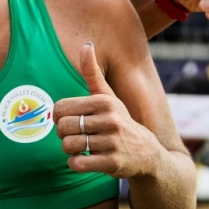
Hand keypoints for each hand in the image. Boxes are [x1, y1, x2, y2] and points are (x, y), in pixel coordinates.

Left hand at [53, 43, 160, 178]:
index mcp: (104, 102)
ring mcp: (113, 142)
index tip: (69, 121)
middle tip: (74, 136)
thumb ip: (92, 73)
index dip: (58, 117)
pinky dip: (75, 164)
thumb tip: (86, 45)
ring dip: (69, 150)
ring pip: (68, 145)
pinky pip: (77, 164)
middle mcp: (110, 120)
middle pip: (62, 127)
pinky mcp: (113, 163)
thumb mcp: (108, 97)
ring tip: (80, 148)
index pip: (60, 108)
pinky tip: (84, 160)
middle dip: (63, 134)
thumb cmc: (120, 122)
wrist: (150, 156)